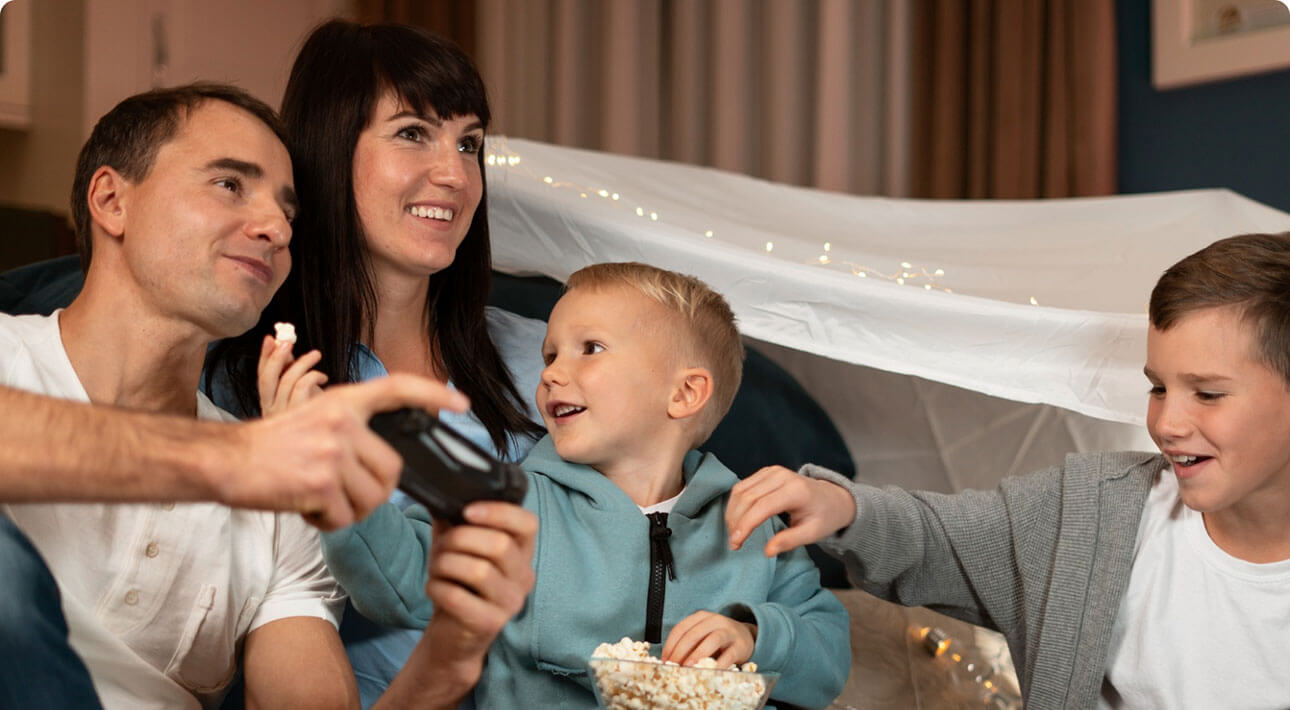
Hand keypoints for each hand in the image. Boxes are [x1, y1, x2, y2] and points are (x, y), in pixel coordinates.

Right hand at [220, 373, 469, 529]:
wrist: (224, 460)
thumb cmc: (270, 447)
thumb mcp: (314, 419)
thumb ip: (350, 431)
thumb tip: (385, 461)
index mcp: (342, 402)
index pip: (397, 388)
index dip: (432, 395)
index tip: (461, 403)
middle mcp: (342, 422)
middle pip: (391, 471)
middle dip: (374, 492)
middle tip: (344, 495)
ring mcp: (332, 451)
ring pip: (372, 499)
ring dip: (350, 511)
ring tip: (320, 501)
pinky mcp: (320, 483)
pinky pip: (344, 518)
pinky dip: (328, 524)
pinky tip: (307, 510)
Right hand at [257, 334, 326, 415]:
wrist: (327, 444)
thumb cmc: (317, 418)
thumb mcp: (300, 393)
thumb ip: (290, 373)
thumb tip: (285, 347)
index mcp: (268, 406)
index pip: (261, 378)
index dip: (264, 357)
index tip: (269, 338)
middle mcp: (271, 413)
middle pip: (267, 379)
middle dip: (277, 356)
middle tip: (288, 341)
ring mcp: (285, 417)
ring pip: (288, 380)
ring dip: (303, 362)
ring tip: (316, 355)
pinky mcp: (301, 418)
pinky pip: (303, 387)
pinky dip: (313, 376)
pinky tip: (322, 377)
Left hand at [422, 502, 537, 663]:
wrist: (453, 633)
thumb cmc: (458, 581)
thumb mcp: (459, 545)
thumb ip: (455, 517)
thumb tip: (441, 487)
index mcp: (522, 551)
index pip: (527, 523)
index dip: (498, 512)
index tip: (467, 511)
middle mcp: (524, 576)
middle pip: (499, 545)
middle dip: (459, 540)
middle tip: (441, 548)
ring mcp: (511, 602)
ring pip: (478, 571)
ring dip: (445, 564)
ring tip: (437, 569)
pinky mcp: (490, 624)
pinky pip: (459, 598)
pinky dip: (437, 588)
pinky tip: (434, 588)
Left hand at [661, 611, 755, 666]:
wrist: (747, 636)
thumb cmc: (718, 639)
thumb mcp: (703, 634)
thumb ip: (689, 643)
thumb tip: (669, 662)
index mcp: (701, 617)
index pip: (681, 628)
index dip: (670, 645)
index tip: (664, 660)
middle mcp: (715, 620)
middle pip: (693, 634)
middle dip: (680, 652)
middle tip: (673, 667)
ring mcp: (729, 632)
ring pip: (712, 640)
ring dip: (698, 654)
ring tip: (688, 667)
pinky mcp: (740, 645)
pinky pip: (728, 655)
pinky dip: (718, 665)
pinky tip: (710, 674)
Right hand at [726, 465, 855, 555]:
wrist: (832, 498)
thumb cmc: (823, 517)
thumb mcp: (812, 533)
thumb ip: (790, 541)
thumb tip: (767, 551)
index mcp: (795, 491)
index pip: (762, 506)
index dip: (745, 525)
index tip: (736, 543)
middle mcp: (782, 476)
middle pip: (747, 497)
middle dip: (735, 521)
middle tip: (734, 543)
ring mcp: (772, 471)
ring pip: (740, 490)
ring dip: (732, 513)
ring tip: (734, 533)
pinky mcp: (766, 472)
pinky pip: (742, 486)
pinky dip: (735, 503)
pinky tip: (737, 519)